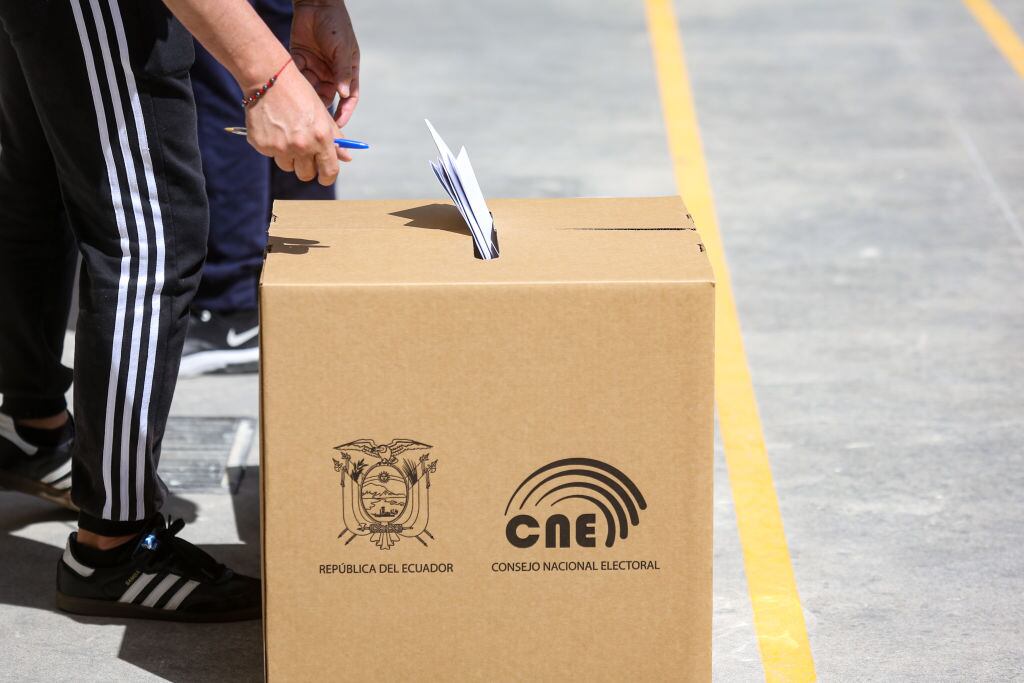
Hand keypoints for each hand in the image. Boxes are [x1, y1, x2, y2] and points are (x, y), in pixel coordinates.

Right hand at [244, 61, 351, 185]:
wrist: (268, 78)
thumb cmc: (299, 94)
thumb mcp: (322, 113)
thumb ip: (335, 138)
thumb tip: (346, 158)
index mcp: (321, 138)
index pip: (329, 172)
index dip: (328, 176)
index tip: (325, 175)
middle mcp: (301, 146)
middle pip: (306, 175)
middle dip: (307, 168)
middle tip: (304, 154)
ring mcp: (280, 147)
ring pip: (287, 166)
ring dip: (289, 157)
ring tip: (286, 134)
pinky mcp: (262, 145)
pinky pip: (270, 155)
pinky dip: (272, 145)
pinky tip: (273, 127)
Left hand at [291, 0, 359, 127]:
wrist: (316, 4)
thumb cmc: (336, 25)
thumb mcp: (342, 49)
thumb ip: (343, 72)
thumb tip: (345, 95)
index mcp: (347, 73)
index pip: (349, 98)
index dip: (345, 112)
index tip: (338, 125)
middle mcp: (331, 73)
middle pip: (326, 97)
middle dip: (320, 108)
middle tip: (312, 120)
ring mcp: (315, 68)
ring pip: (310, 89)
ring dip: (305, 95)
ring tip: (298, 101)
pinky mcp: (300, 60)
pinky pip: (297, 76)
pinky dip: (293, 80)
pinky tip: (289, 84)